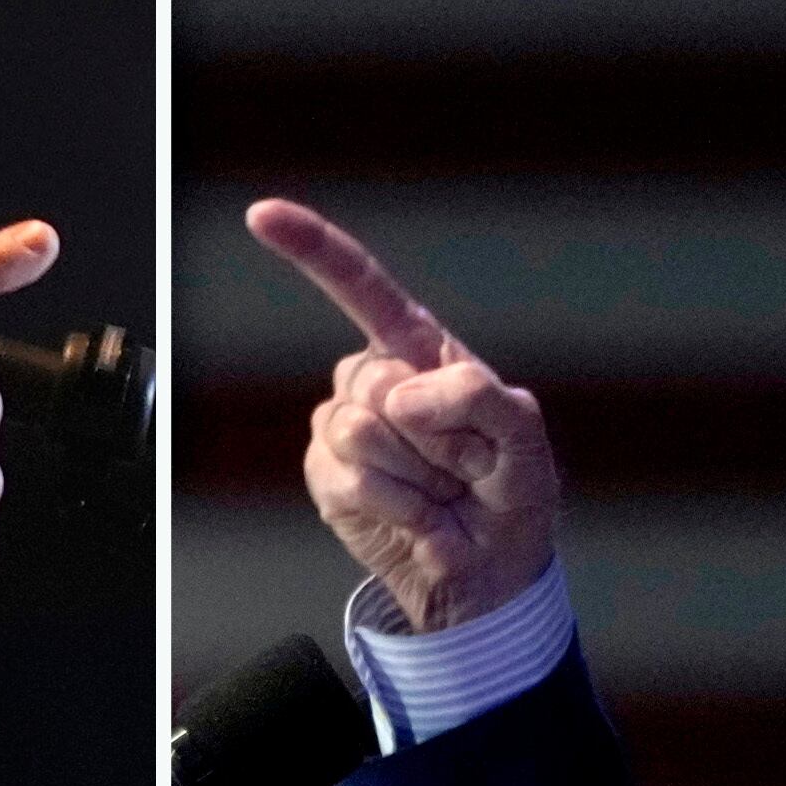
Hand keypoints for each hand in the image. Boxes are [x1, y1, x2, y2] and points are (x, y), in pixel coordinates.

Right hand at [246, 197, 557, 631]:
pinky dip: (395, 506)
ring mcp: (342, 427)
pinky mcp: (325, 475)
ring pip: (357, 431)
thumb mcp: (525, 438)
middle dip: (432, 432)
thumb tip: (399, 395)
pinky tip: (418, 517)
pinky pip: (345, 478)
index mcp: (420, 349)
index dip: (311, 248)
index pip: (361, 287)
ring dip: (416, 475)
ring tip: (442, 493)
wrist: (488, 571)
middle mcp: (374, 379)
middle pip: (372, 378)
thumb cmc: (511, 492)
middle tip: (466, 467)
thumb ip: (478, 396)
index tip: (260, 214)